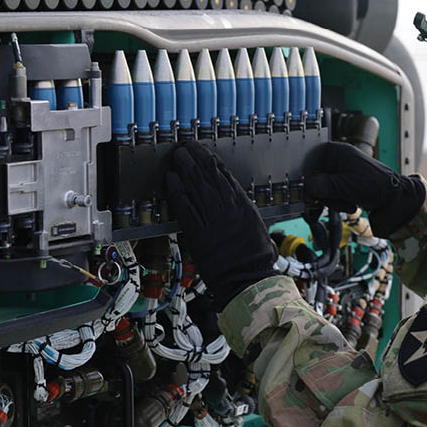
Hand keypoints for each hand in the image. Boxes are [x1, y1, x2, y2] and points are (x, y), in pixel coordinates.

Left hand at [165, 141, 276, 309]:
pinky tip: (170, 180)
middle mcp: (228, 208)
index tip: (203, 151)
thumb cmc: (255, 257)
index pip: (225, 175)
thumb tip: (232, 197)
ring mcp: (212, 219)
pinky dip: (177, 191)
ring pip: (196, 186)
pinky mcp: (198, 233)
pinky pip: (185, 207)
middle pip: (208, 175)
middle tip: (185, 147)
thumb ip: (241, 209)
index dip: (211, 160)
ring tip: (177, 156)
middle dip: (196, 158)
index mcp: (243, 205)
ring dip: (184, 168)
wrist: (248, 278)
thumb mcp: (255, 225)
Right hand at [304, 142, 424, 235]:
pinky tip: (350, 205)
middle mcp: (338, 160)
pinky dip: (338, 203)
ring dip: (332, 201)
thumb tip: (306, 188)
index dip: (307, 176)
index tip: (306, 189)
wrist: (396, 200)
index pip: (310, 159)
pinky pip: (331, 195)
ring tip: (347, 204)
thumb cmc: (375, 185)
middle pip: (315, 177)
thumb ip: (323, 186)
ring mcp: (341, 173)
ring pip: (322, 189)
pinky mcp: (345, 185)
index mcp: (337, 151)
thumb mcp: (345, 186)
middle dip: (321, 194)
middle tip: (325, 203)